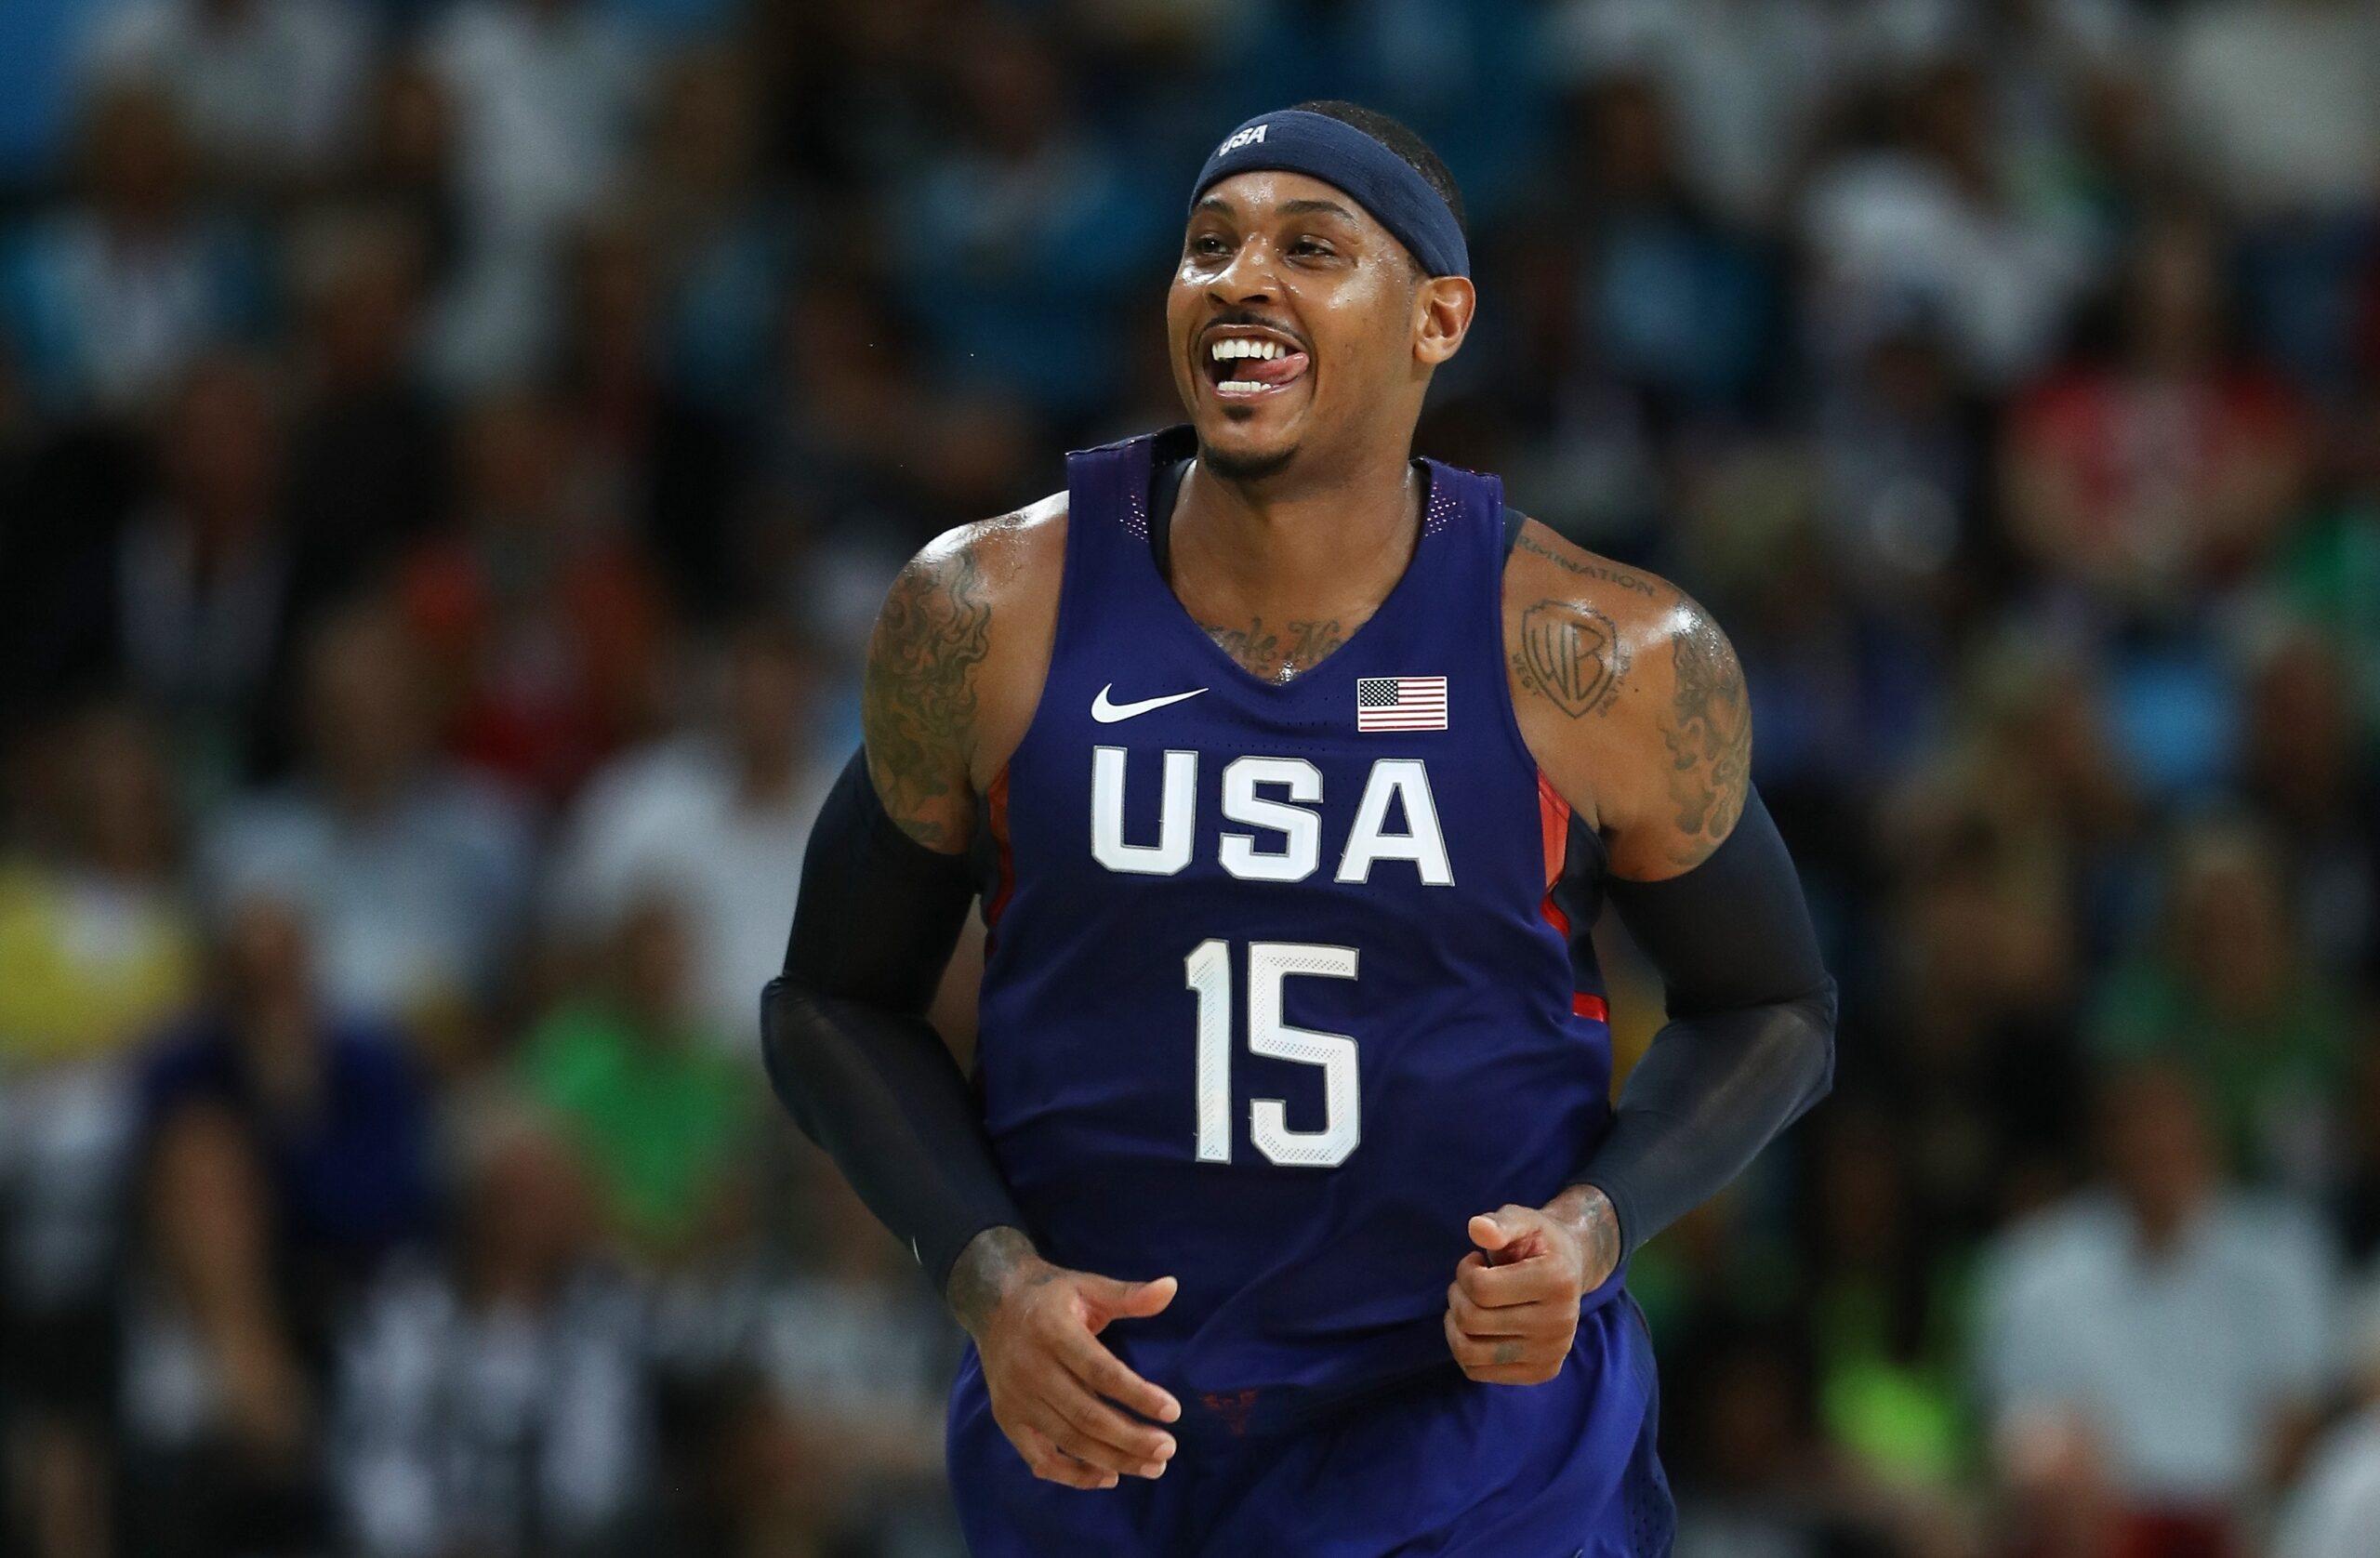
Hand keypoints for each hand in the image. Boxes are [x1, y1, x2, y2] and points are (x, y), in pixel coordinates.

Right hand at [947, 1227, 1182, 1488]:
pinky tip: (1109, 1476)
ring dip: (1113, 1459)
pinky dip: (1073, 1474)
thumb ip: (1129, 1294)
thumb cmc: (1051, 1296)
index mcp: (1052, 1331)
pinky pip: (1040, 1458)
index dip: (1137, 1394)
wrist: (993, 1304)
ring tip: (1153, 1466)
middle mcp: (1030, 1368)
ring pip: (1069, 1440)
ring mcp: (1016, 1398)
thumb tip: (1172, 1287)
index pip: (1100, 1371)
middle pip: (1086, 1415)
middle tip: (1168, 1448)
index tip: (1173, 1411)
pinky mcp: (1007, 1419)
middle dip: (1131, 1438)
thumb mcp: (1088, 1285)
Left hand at [1443, 1186, 1619, 1384]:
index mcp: (1557, 1281)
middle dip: (1457, 1295)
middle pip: (1472, 1320)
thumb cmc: (1539, 1243)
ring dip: (1455, 1325)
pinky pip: (1478, 1372)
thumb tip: (1476, 1228)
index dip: (1465, 1270)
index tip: (1475, 1260)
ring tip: (1469, 1305)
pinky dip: (1465, 1348)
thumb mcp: (1524, 1221)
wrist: (1572, 1271)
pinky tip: (1478, 1328)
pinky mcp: (1542, 1372)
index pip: (1481, 1289)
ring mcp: (1551, 1353)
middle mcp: (1559, 1323)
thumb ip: (1501, 1223)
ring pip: (1469, 1352)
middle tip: (1469, 1282)